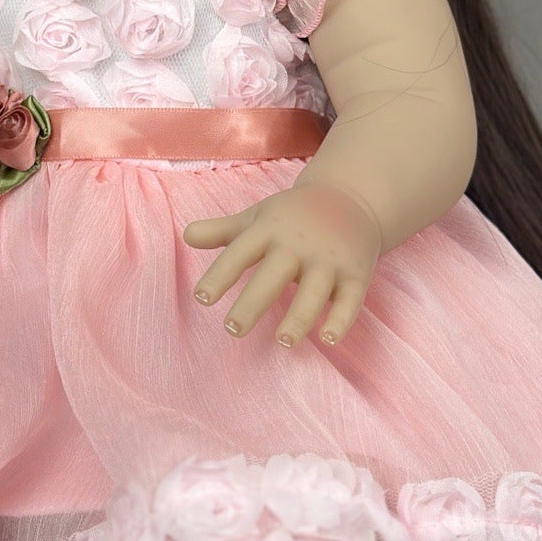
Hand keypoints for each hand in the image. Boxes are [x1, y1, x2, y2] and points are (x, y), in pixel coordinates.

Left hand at [183, 180, 382, 349]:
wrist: (350, 198)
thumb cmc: (292, 216)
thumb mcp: (257, 218)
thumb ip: (222, 231)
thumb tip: (185, 235)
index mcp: (270, 230)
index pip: (240, 253)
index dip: (221, 275)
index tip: (201, 298)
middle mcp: (298, 245)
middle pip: (274, 275)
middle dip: (253, 302)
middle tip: (232, 329)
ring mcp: (328, 260)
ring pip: (314, 291)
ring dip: (300, 316)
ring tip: (283, 342)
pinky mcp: (355, 274)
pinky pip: (350, 299)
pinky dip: (341, 319)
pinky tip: (328, 339)